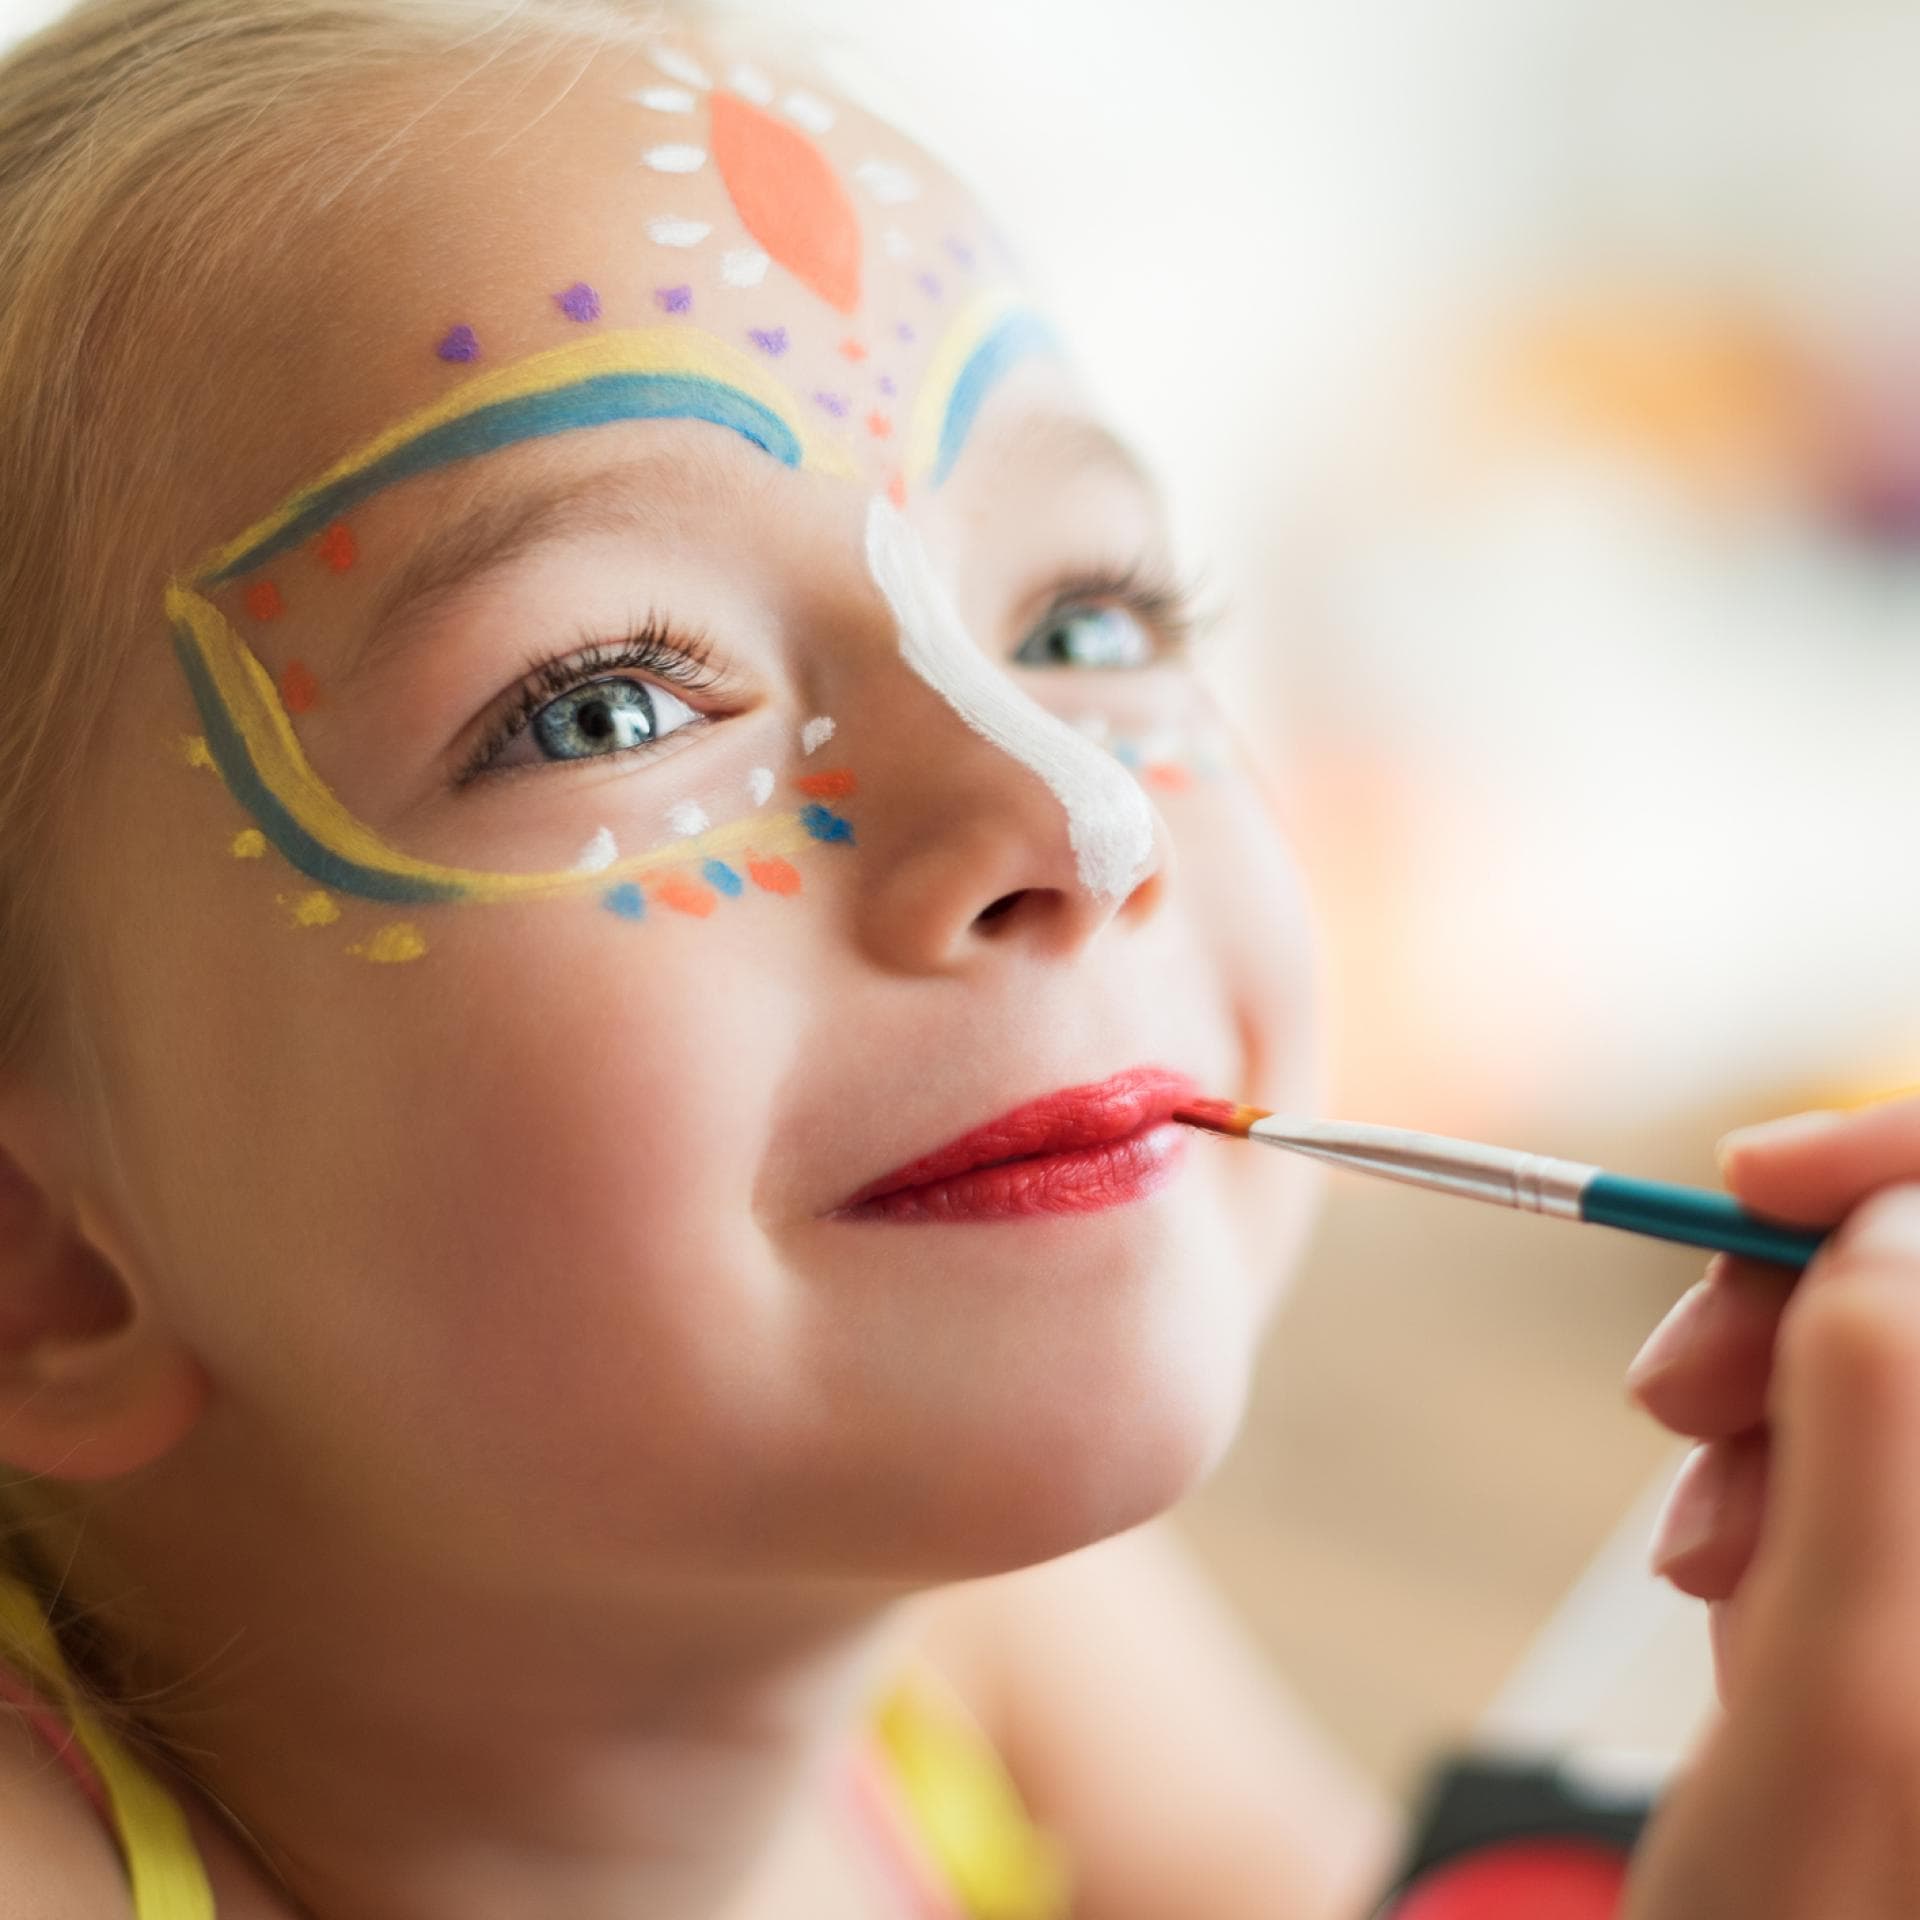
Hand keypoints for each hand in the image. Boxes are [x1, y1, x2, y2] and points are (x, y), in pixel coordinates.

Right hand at [1620, 1094, 1919, 1916]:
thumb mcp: (1844, 1697)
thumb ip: (1888, 1419)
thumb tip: (1898, 1212)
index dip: (1911, 1167)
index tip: (1744, 1176)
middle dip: (1810, 1307)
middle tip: (1665, 1392)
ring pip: (1912, 1369)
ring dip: (1779, 1425)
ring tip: (1704, 1565)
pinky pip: (1881, 1461)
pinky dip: (1790, 1496)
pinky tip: (1746, 1599)